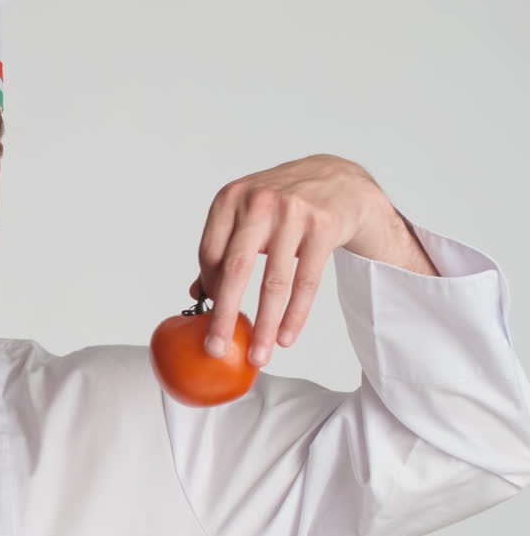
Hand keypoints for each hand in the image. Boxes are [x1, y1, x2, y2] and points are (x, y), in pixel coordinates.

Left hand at [190, 153, 405, 367]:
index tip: (211, 316)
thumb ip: (222, 249)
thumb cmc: (283, 203)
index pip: (209, 254)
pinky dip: (295, 315)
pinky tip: (286, 337)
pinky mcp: (323, 227)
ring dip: (265, 326)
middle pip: (235, 270)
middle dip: (223, 315)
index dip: (209, 288)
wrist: (340, 180)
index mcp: (230, 198)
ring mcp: (293, 213)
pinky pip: (306, 282)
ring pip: (274, 282)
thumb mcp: (247, 214)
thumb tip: (195, 293)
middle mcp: (258, 202)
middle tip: (215, 349)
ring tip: (259, 355)